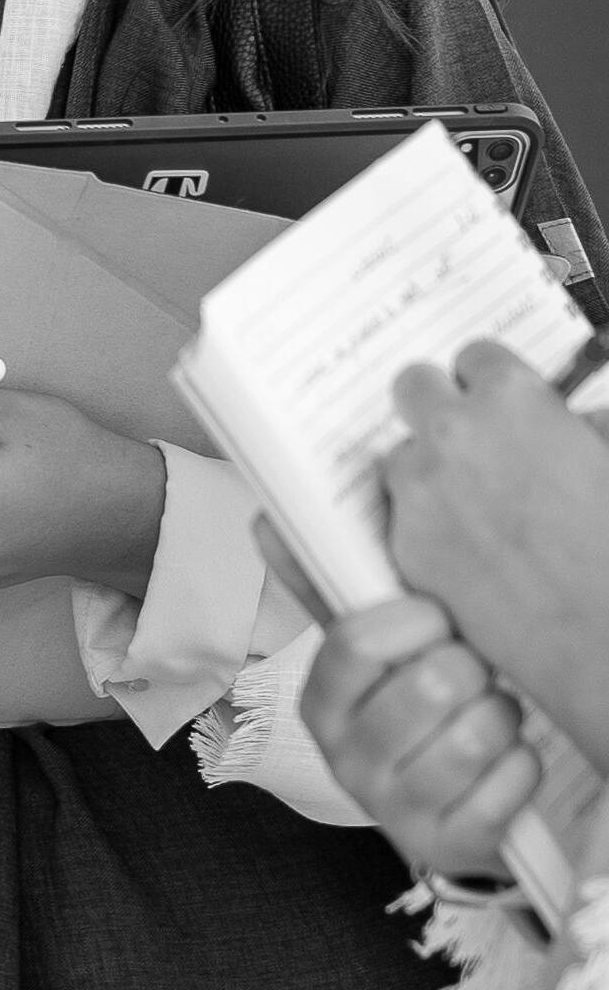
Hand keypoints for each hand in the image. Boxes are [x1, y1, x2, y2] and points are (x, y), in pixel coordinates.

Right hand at [295, 591, 539, 878]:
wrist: (441, 805)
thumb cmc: (408, 707)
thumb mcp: (368, 654)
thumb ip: (326, 586)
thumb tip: (267, 522)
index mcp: (321, 703)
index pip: (357, 640)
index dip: (412, 619)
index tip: (435, 616)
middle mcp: (346, 761)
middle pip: (431, 684)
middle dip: (469, 669)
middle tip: (467, 674)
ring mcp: (395, 811)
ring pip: (477, 734)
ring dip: (500, 716)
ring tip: (487, 713)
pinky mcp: (449, 847)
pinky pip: (511, 783)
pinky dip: (522, 765)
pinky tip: (502, 762)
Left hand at [386, 342, 608, 770]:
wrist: (598, 633)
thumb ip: (584, 426)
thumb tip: (575, 421)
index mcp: (512, 398)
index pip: (472, 355)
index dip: (487, 383)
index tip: (493, 402)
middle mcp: (454, 433)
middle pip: (413, 386)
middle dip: (436, 406)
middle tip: (461, 435)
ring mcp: (421, 489)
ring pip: (399, 456)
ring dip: (425, 470)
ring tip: (469, 506)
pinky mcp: (405, 544)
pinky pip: (400, 516)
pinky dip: (424, 526)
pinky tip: (466, 551)